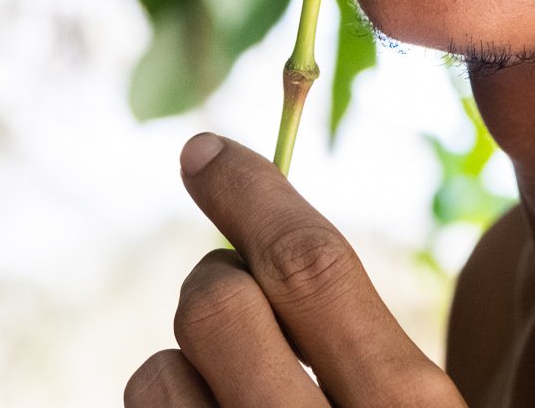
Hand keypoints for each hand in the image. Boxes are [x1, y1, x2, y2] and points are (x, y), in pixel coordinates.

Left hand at [125, 133, 468, 406]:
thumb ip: (376, 360)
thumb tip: (263, 255)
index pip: (312, 266)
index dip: (249, 192)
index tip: (205, 151)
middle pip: (218, 304)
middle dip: (218, 283)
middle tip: (244, 313)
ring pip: (158, 373)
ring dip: (184, 368)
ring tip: (234, 401)